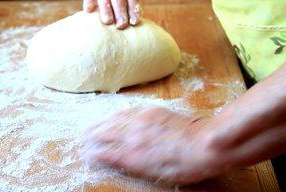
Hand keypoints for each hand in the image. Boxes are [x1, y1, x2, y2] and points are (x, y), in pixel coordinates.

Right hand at [83, 107, 218, 184]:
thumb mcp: (156, 174)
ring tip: (90, 127)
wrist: (204, 143)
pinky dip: (116, 115)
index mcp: (133, 154)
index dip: (93, 154)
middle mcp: (133, 135)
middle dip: (91, 136)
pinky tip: (113, 116)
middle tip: (81, 138)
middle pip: (105, 134)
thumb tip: (115, 160)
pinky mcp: (151, 112)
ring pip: (114, 120)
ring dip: (100, 124)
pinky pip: (127, 111)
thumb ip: (133, 164)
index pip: (106, 153)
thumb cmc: (184, 165)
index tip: (85, 155)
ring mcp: (141, 121)